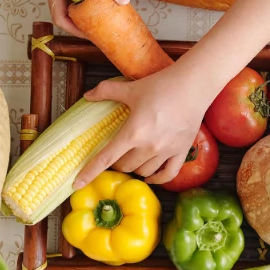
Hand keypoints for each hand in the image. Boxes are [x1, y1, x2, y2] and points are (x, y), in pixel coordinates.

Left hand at [72, 68, 209, 189]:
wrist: (193, 86)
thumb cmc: (161, 85)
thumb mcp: (130, 88)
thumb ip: (106, 92)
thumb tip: (87, 96)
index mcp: (133, 132)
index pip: (106, 158)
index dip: (89, 172)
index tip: (77, 184)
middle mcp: (149, 146)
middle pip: (125, 167)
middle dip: (117, 164)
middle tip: (116, 154)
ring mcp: (166, 151)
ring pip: (143, 172)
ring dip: (134, 168)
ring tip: (133, 159)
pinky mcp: (181, 152)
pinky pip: (167, 175)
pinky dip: (157, 179)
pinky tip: (151, 177)